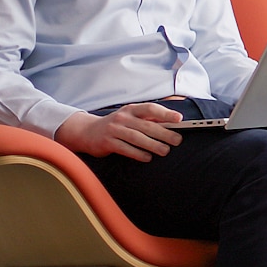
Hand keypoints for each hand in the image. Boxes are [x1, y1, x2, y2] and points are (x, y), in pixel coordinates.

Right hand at [55, 101, 183, 160]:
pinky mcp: (107, 142)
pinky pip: (125, 148)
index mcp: (131, 109)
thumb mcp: (129, 118)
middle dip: (164, 133)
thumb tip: (171, 124)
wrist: (87, 132)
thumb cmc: (115, 125)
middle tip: (177, 140)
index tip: (179, 119)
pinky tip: (148, 157)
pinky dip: (138, 153)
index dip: (165, 113)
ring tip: (165, 151)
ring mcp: (114, 130)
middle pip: (146, 125)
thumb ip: (147, 120)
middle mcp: (122, 118)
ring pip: (137, 137)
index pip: (150, 108)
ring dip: (153, 145)